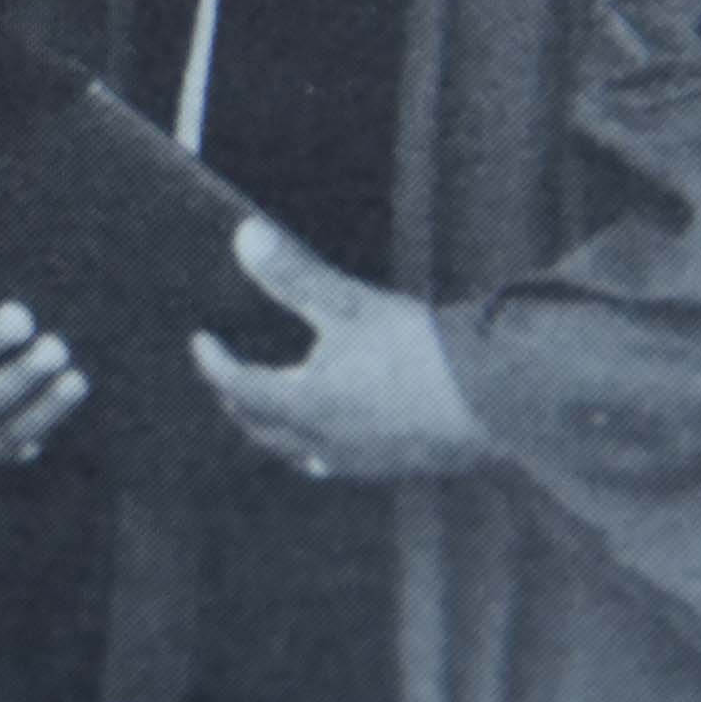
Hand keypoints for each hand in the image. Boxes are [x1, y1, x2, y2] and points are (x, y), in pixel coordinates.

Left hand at [196, 218, 499, 480]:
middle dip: (237, 400)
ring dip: (274, 429)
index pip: (238, 387)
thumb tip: (245, 235)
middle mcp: (323, 442)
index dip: (214, 362)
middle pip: (261, 427)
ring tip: (268, 409)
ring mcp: (359, 461)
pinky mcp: (394, 467)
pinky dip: (316, 447)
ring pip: (297, 451)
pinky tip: (330, 442)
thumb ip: (295, 275)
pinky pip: (337, 463)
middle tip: (225, 374)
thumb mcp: (352, 305)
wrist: (499, 403)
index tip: (201, 341)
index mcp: (304, 405)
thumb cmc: (422, 353)